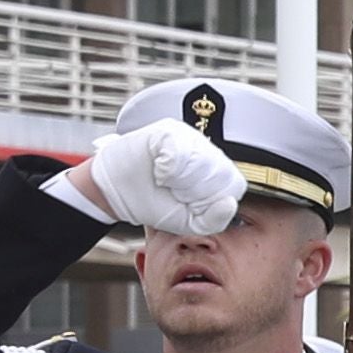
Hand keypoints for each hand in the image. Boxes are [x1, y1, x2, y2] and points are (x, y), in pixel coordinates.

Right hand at [75, 119, 244, 237]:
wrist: (118, 193)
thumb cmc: (154, 203)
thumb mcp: (188, 222)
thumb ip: (214, 219)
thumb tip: (230, 204)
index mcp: (218, 173)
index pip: (234, 186)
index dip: (211, 200)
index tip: (190, 203)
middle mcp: (208, 151)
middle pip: (219, 173)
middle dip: (194, 191)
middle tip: (174, 192)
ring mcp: (190, 137)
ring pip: (202, 160)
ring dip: (180, 179)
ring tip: (165, 180)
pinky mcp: (169, 130)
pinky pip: (179, 148)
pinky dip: (167, 166)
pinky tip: (158, 170)